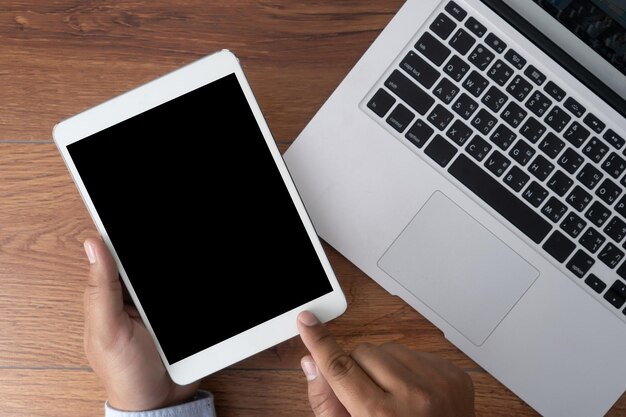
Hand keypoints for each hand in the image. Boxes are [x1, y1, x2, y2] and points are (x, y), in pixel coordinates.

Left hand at [82, 238, 199, 410]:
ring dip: (175, 265)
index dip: (123, 232)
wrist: (160, 402)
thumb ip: (100, 289)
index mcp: (108, 294)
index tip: (134, 210)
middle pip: (143, 259)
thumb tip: (94, 245)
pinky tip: (203, 287)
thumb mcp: (109, 331)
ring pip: (164, 274)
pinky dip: (195, 288)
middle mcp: (131, 294)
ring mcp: (155, 304)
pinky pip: (185, 291)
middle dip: (151, 251)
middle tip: (158, 279)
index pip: (115, 252)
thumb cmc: (125, 374)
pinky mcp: (175, 314)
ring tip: (169, 293)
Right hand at [297, 311, 474, 416]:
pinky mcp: (454, 376)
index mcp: (381, 416)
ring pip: (389, 348)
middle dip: (359, 369)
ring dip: (385, 367)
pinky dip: (409, 369)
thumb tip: (312, 363)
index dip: (319, 342)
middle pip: (363, 353)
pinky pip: (416, 353)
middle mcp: (413, 397)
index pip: (340, 366)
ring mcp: (438, 384)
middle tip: (367, 396)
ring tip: (394, 398)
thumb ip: (327, 403)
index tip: (307, 321)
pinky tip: (414, 395)